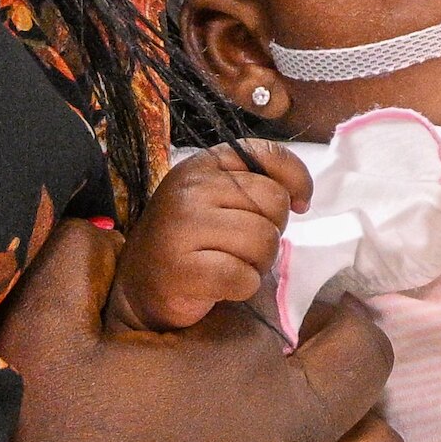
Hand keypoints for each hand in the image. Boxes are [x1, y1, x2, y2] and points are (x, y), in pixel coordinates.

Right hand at [0, 219, 399, 441]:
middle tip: (305, 330)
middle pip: (368, 357)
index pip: (282, 287)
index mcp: (238, 357)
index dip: (262, 277)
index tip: (235, 286)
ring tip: (318, 409)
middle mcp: (290, 423)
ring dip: (364, 417)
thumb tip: (94, 224)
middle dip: (345, 329)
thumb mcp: (39, 345)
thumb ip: (71, 267)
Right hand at [98, 142, 295, 345]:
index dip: (297, 180)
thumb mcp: (218, 197)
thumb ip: (257, 183)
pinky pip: (243, 277)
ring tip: (232, 264)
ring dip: (259, 263)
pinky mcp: (183, 269)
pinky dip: (243, 287)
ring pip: (264, 241)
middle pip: (274, 203)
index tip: (299, 204)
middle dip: (273, 230)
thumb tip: (301, 199)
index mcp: (204, 164)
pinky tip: (222, 285)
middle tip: (245, 246)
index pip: (269, 155)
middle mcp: (191, 189)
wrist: (139, 285)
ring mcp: (183, 227)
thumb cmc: (190, 240)